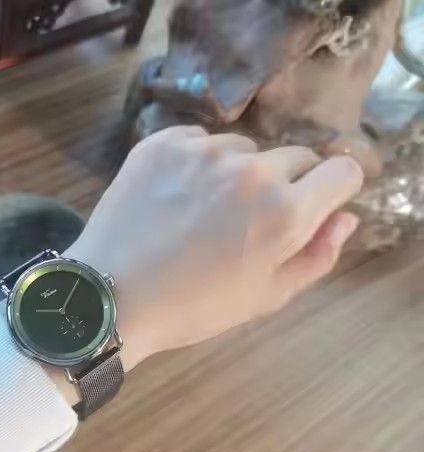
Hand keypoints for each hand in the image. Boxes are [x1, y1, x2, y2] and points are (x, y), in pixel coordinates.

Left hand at [64, 126, 362, 371]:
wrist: (109, 296)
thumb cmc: (192, 307)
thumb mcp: (265, 297)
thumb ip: (315, 255)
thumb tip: (345, 217)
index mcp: (285, 211)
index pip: (342, 170)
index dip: (333, 189)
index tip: (314, 205)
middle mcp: (251, 170)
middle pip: (295, 156)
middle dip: (287, 183)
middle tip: (249, 219)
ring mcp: (202, 151)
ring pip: (244, 148)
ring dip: (239, 171)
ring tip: (205, 210)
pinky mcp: (162, 143)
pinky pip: (199, 140)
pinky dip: (197, 162)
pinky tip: (176, 195)